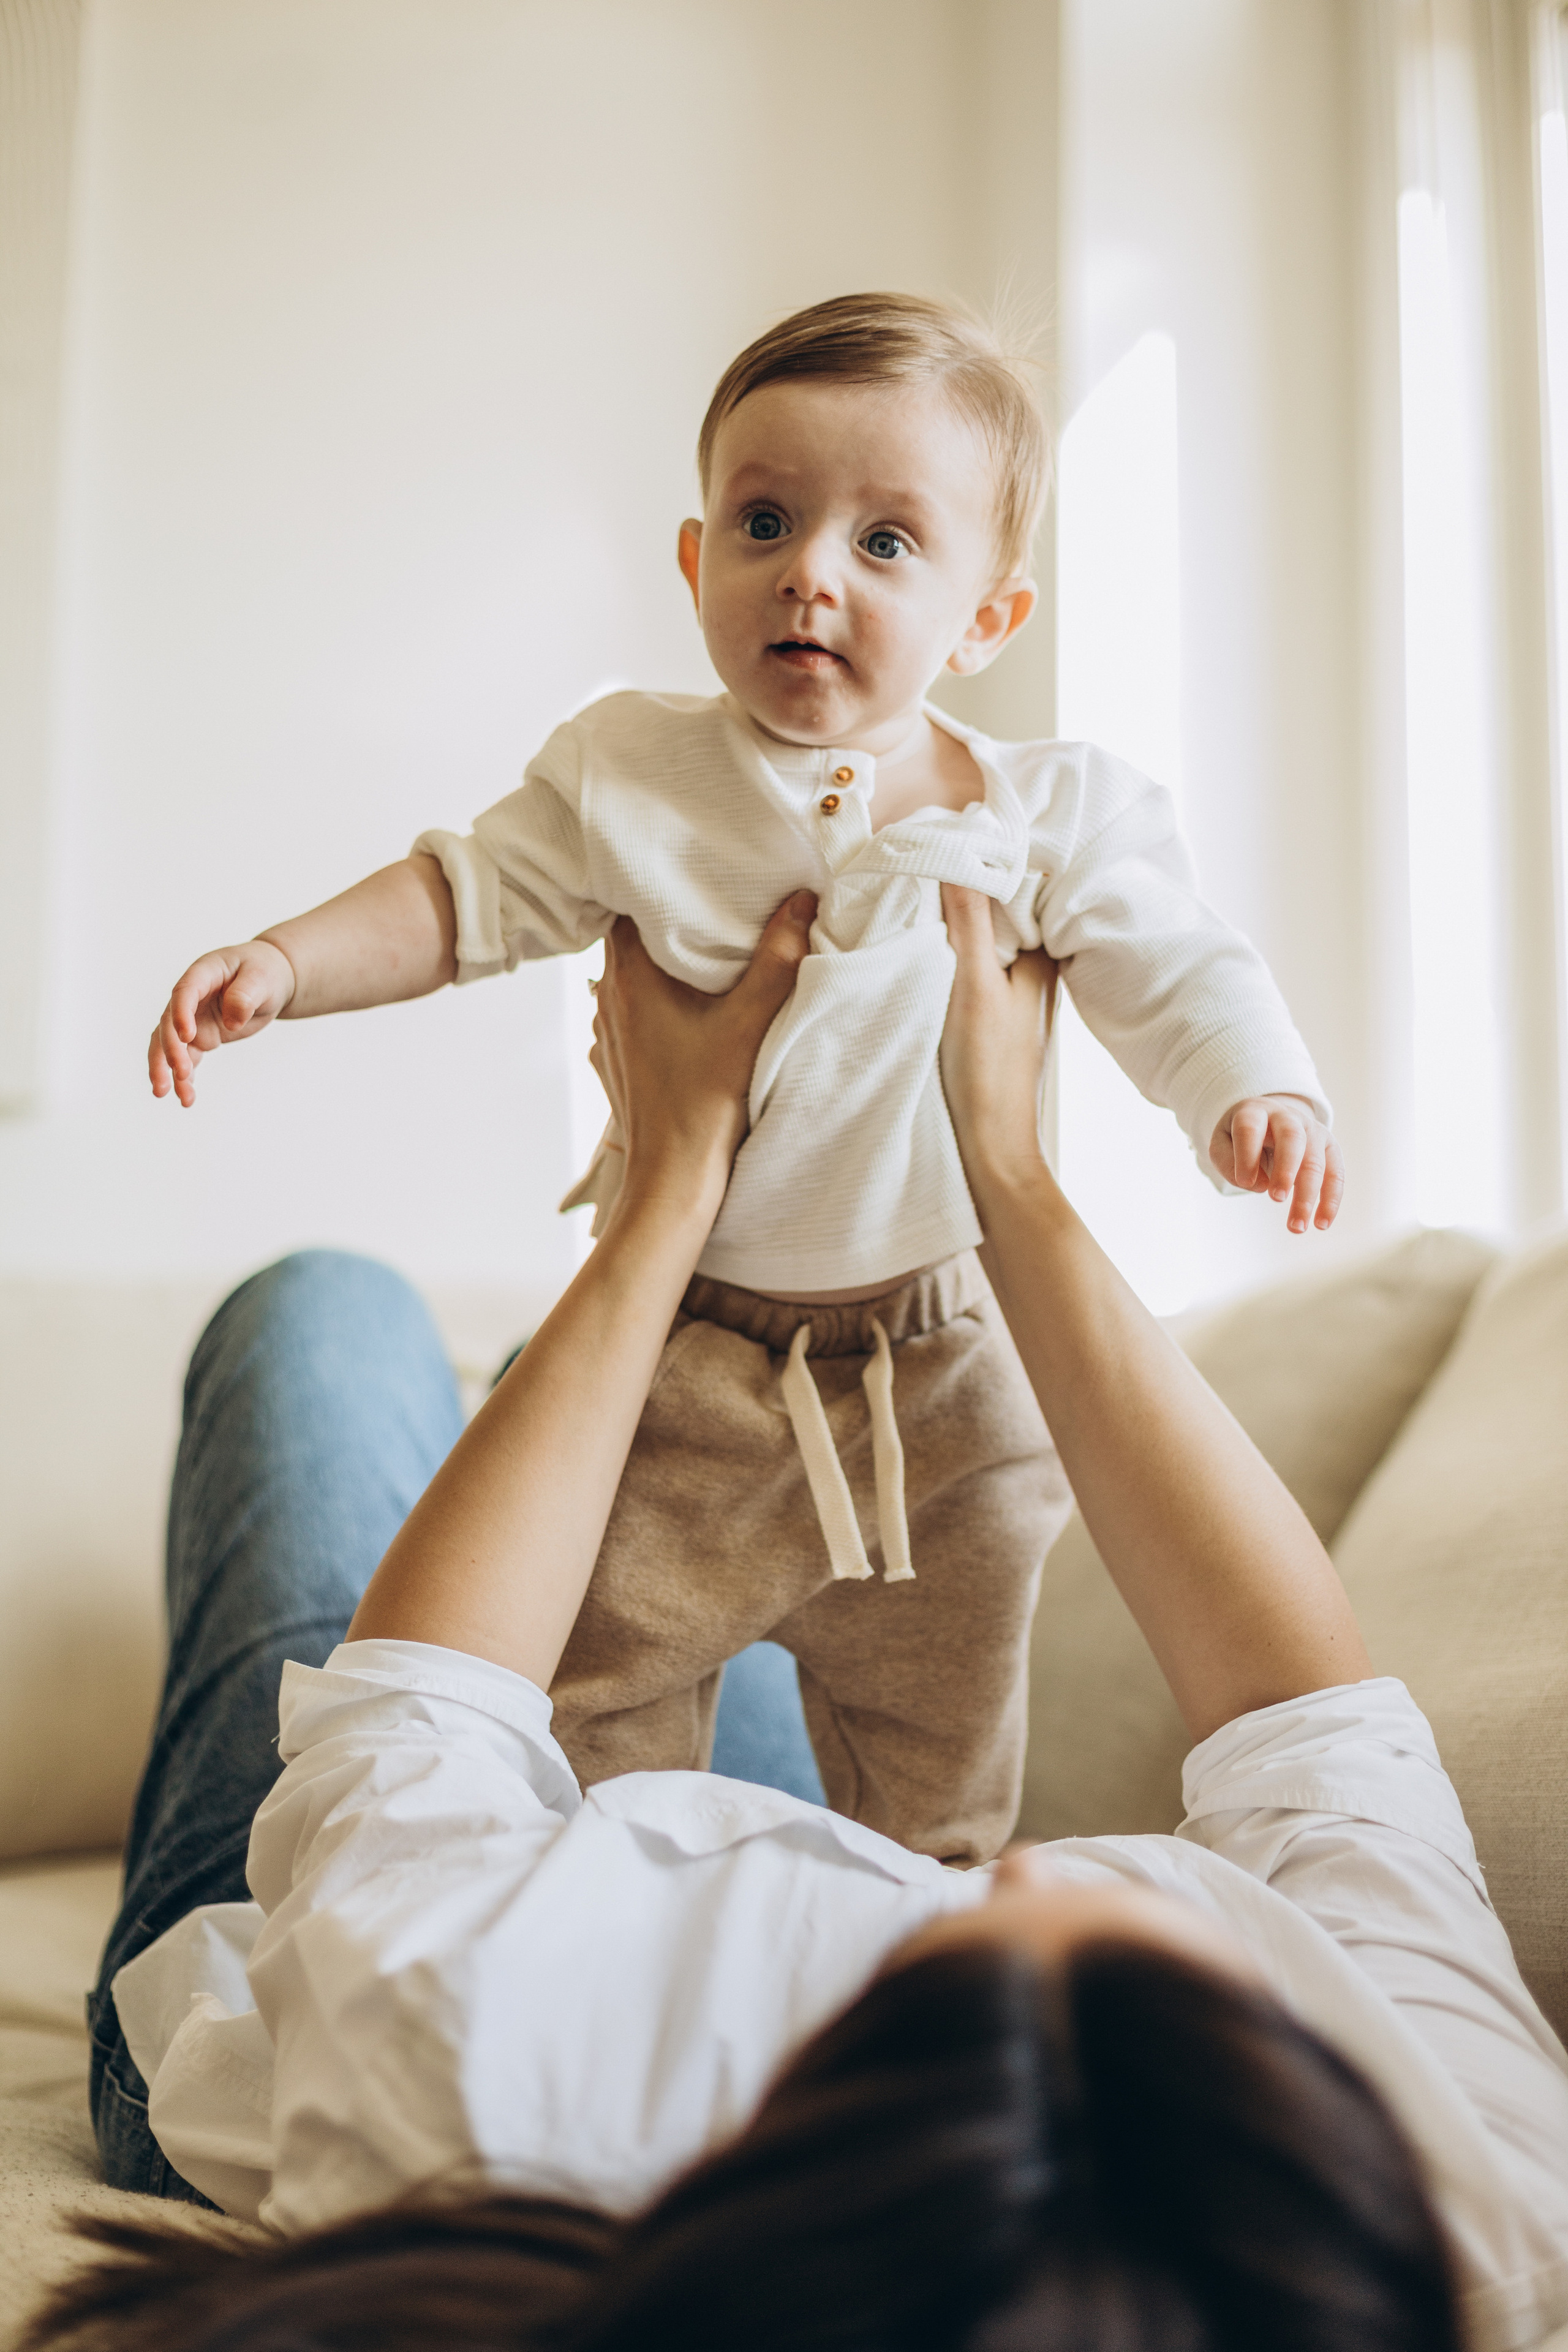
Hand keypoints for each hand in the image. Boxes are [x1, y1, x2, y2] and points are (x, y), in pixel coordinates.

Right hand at [148, 940, 296, 1106]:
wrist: (269, 982)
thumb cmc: (264, 972)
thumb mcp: (262, 978)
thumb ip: (245, 995)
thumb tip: (232, 1022)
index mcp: (203, 973)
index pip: (185, 992)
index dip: (181, 1013)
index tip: (188, 1037)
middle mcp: (191, 998)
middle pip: (169, 1023)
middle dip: (170, 1050)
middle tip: (179, 1075)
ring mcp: (192, 1019)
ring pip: (169, 1045)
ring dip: (165, 1069)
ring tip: (165, 1094)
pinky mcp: (199, 1038)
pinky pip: (186, 1058)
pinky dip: (184, 1078)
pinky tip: (185, 1098)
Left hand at [589, 892, 815, 1217]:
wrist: (674, 1180)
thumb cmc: (706, 1104)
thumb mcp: (752, 1023)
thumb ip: (777, 959)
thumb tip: (802, 900)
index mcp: (630, 977)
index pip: (627, 903)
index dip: (659, 884)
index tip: (697, 876)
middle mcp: (608, 999)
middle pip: (633, 937)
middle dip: (670, 921)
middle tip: (714, 906)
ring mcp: (608, 1032)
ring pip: (632, 977)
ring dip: (664, 964)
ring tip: (707, 953)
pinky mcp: (616, 1061)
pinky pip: (634, 1013)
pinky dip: (659, 1002)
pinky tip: (692, 1010)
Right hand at [938, 883, 1055, 1196]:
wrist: (989, 1147)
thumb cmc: (988, 1073)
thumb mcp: (974, 988)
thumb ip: (968, 924)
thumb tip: (959, 857)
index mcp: (1040, 959)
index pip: (1019, 890)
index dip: (986, 862)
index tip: (949, 840)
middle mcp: (1030, 973)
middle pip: (996, 912)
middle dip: (964, 890)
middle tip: (922, 862)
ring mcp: (1008, 996)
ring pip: (979, 939)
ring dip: (951, 923)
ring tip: (915, 897)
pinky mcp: (985, 1017)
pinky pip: (966, 967)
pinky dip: (945, 953)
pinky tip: (920, 948)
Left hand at [1209, 1096, 1342, 1233]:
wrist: (1269, 1120)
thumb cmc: (1241, 1139)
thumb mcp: (1222, 1146)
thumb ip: (1230, 1163)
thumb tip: (1260, 1185)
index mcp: (1255, 1112)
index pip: (1250, 1128)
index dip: (1246, 1155)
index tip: (1244, 1182)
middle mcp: (1287, 1117)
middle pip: (1291, 1139)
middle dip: (1286, 1170)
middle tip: (1276, 1199)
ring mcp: (1312, 1130)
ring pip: (1316, 1161)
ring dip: (1308, 1196)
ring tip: (1296, 1226)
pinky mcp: (1329, 1147)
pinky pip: (1335, 1173)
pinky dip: (1331, 1200)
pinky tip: (1321, 1223)